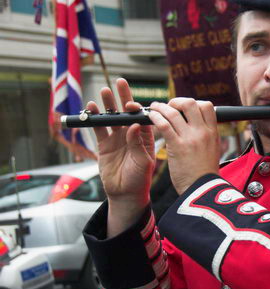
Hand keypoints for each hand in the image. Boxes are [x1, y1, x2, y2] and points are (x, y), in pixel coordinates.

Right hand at [87, 78, 154, 208]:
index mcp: (145, 137)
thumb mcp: (143, 162)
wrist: (126, 193)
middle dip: (124, 97)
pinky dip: (94, 118)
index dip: (137, 108)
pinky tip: (91, 108)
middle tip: (120, 82)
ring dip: (108, 105)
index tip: (131, 103)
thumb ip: (138, 144)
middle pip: (127, 112)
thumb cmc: (140, 179)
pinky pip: (99, 128)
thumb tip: (135, 125)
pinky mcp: (104, 144)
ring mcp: (117, 138)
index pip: (142, 117)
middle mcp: (132, 134)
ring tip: (104, 91)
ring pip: (112, 117)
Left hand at [149, 98, 220, 194]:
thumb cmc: (204, 174)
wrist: (202, 191)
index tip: (183, 109)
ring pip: (174, 112)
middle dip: (176, 101)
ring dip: (161, 107)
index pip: (207, 106)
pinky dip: (155, 117)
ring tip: (154, 109)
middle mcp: (203, 132)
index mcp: (213, 133)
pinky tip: (150, 118)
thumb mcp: (212, 150)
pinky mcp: (177, 146)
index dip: (193, 103)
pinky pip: (164, 125)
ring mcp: (191, 138)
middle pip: (190, 103)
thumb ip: (205, 136)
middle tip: (168, 107)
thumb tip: (195, 126)